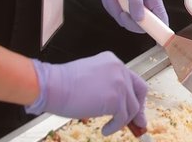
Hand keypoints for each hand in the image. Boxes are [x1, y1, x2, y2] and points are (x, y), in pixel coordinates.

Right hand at [25, 52, 146, 135]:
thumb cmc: (63, 84)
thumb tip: (118, 104)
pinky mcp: (115, 99)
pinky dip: (116, 126)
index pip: (132, 79)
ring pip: (132, 107)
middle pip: (140, 90)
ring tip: (112, 126)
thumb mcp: (92, 77)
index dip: (135, 96)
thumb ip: (108, 85)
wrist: (51, 86)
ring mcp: (119, 83)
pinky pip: (123, 118)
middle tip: (138, 122)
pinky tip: (106, 129)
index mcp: (113, 61)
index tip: (136, 108)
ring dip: (123, 120)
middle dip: (140, 108)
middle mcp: (120, 69)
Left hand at [100, 0, 167, 31]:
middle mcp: (145, 5)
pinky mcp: (123, 8)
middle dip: (127, 20)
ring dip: (115, 10)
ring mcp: (134, 8)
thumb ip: (136, 1)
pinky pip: (117, 15)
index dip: (161, 30)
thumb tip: (139, 19)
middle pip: (141, 25)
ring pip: (126, 21)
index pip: (161, 19)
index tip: (157, 41)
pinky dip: (110, 7)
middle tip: (120, 11)